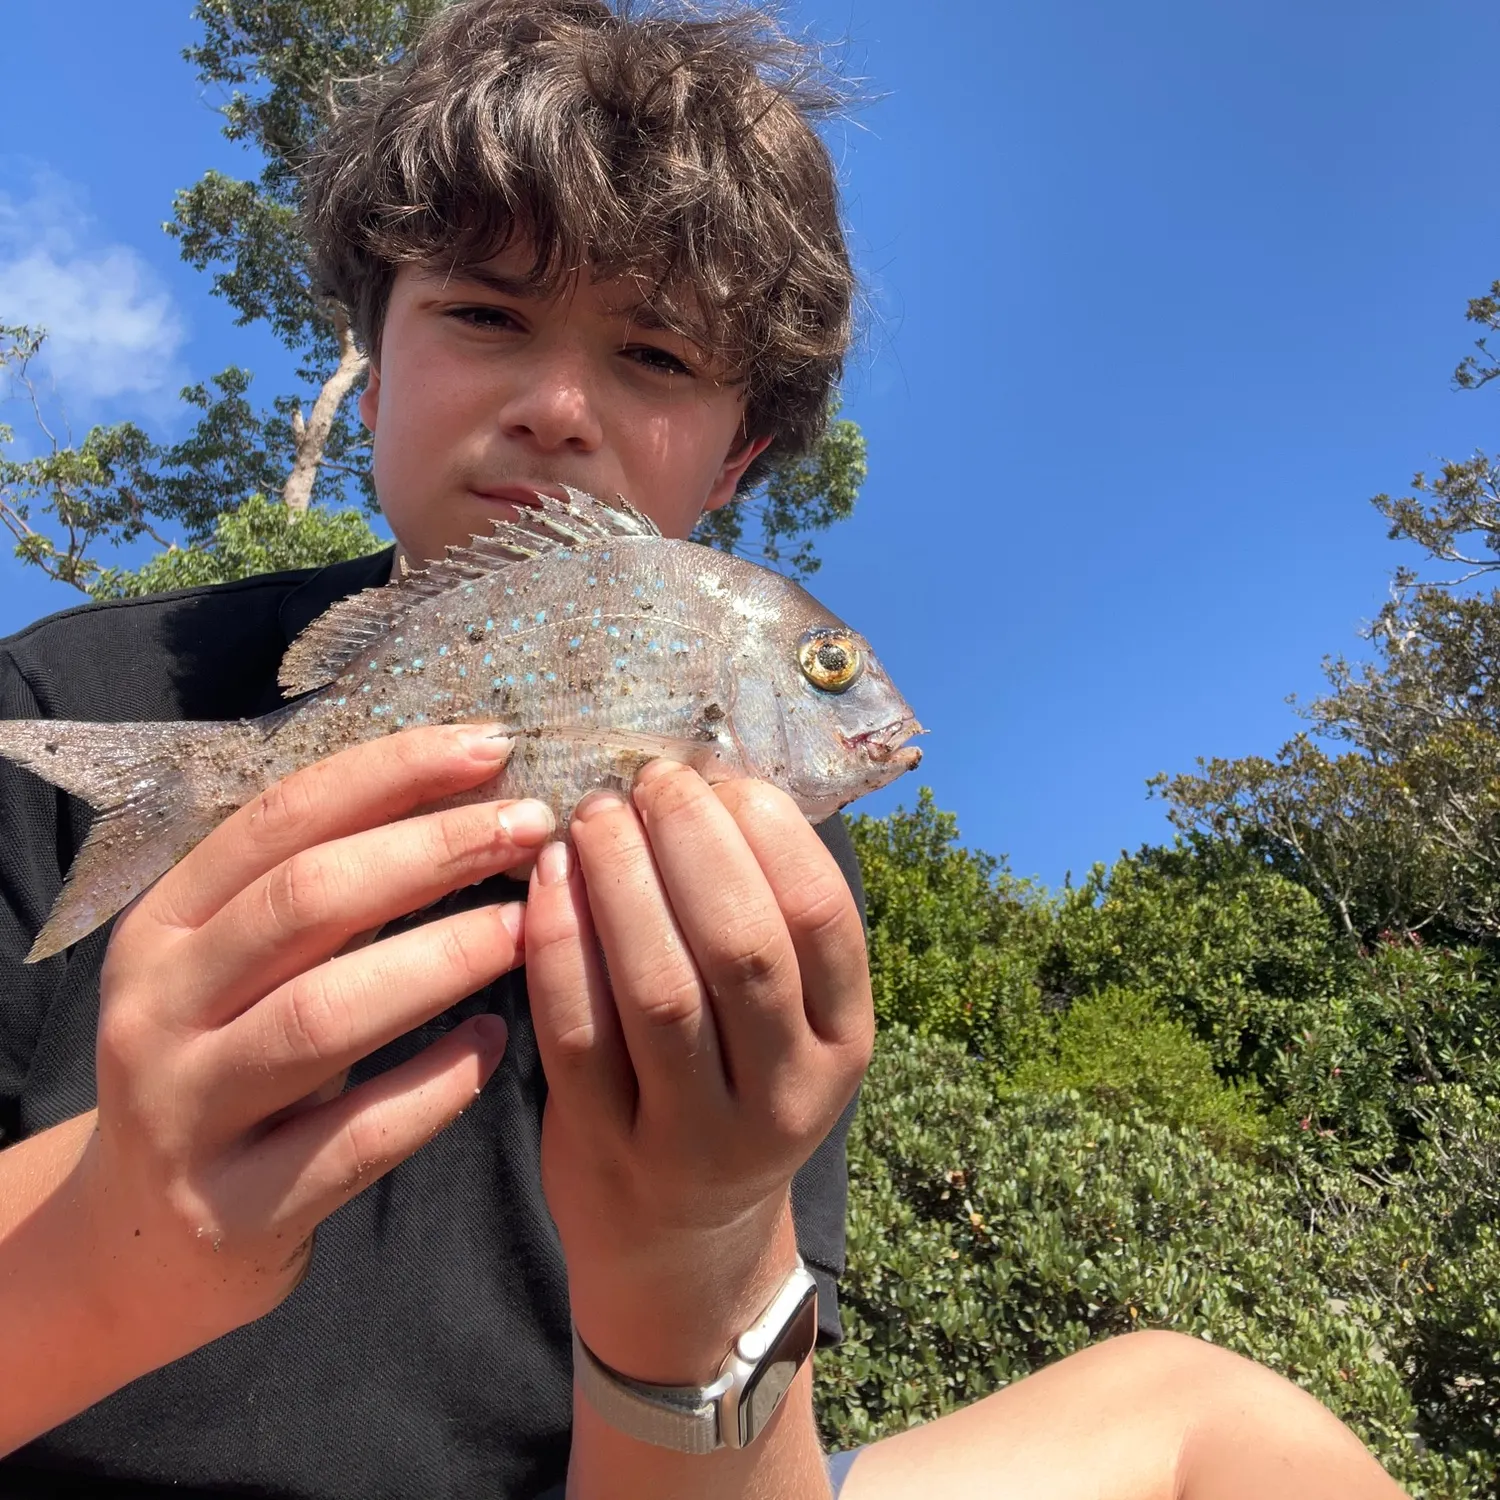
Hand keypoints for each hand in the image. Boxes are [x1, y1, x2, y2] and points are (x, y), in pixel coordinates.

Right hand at [78, 724, 554, 1357]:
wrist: (145, 1242)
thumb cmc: (229, 1066)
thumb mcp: (243, 970)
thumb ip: (327, 896)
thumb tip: (471, 795)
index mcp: (162, 927)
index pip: (279, 821)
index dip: (390, 774)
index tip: (492, 746)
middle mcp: (155, 1010)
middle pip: (305, 903)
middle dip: (432, 851)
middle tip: (532, 827)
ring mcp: (186, 1114)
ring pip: (323, 1015)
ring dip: (442, 959)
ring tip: (527, 928)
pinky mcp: (237, 1208)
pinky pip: (354, 1137)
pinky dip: (435, 1085)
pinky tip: (496, 1045)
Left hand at [523, 759, 873, 1380]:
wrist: (680, 1240)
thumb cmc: (731, 1089)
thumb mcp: (785, 1025)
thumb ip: (765, 922)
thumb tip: (714, 780)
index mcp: (844, 1043)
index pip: (821, 919)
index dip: (767, 831)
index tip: (715, 775)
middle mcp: (784, 1095)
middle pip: (742, 947)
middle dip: (690, 843)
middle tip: (647, 782)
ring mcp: (695, 1135)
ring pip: (660, 988)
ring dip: (622, 882)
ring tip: (594, 815)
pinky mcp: (608, 1150)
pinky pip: (577, 1032)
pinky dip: (560, 944)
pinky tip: (548, 881)